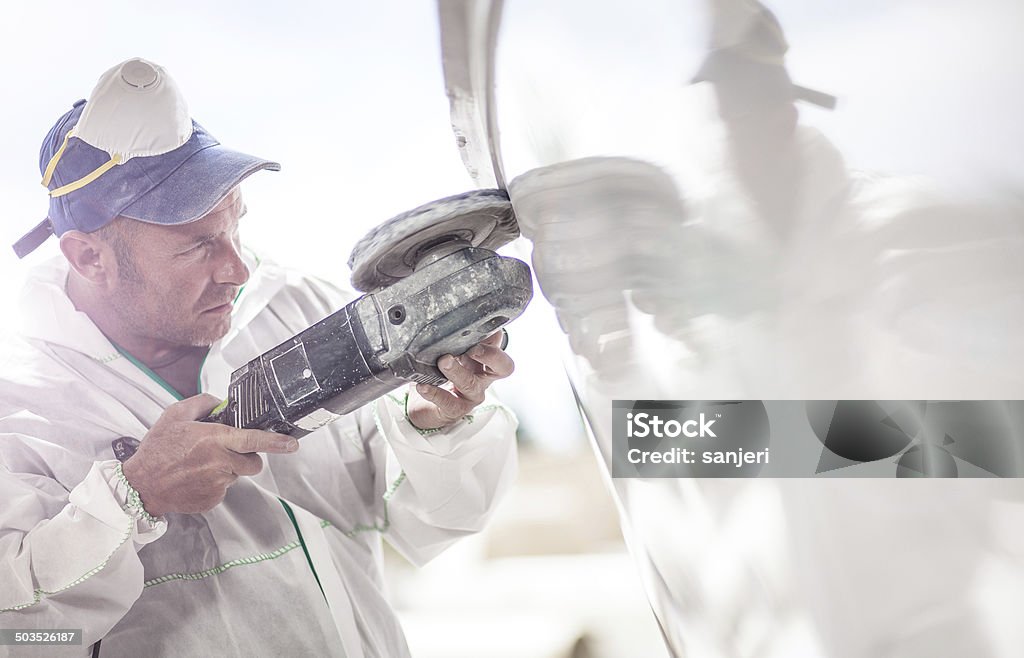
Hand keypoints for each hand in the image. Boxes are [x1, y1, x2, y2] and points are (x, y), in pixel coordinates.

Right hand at [121, 393, 299, 515]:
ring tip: (201, 464)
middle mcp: (220, 462)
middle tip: (226, 451)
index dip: (277, 442)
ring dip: (228, 469)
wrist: (141, 485)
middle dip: (247, 456)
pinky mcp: (213, 500)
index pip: (254, 439)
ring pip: (237, 475)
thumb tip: (221, 403)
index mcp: (214, 439)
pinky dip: (215, 483)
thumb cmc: (157, 450)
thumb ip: (203, 403)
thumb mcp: (175, 415)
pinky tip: (196, 477)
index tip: (292, 444)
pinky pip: (224, 489)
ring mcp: (217, 484)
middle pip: (253, 462)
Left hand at [407, 331, 514, 429]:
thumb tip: (452, 316)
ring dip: (457, 371)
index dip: (495, 337)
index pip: (499, 343)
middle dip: (491, 355)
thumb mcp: (448, 350)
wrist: (423, 404)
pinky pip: (449, 403)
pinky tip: (423, 385)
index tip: (482, 327)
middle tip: (473, 348)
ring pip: (471, 383)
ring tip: (444, 361)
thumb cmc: (439, 372)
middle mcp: (482, 377)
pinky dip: (435, 393)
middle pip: (503, 367)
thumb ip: (453, 336)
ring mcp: (471, 395)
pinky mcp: (455, 409)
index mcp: (484, 360)